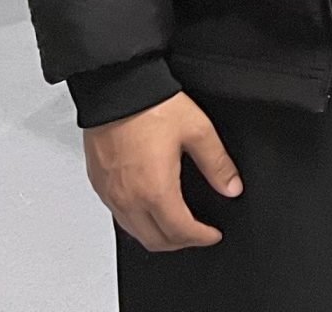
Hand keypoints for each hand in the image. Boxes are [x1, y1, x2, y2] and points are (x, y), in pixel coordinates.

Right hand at [84, 92, 240, 252]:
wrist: (117, 90)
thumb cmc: (153, 107)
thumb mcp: (198, 131)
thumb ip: (217, 163)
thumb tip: (232, 187)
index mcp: (155, 190)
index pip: (179, 231)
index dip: (201, 237)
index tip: (213, 235)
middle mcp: (128, 199)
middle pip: (154, 240)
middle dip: (180, 242)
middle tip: (198, 234)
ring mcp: (110, 194)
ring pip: (134, 233)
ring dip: (157, 236)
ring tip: (177, 225)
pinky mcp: (100, 185)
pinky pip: (119, 217)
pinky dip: (138, 223)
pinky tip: (150, 210)